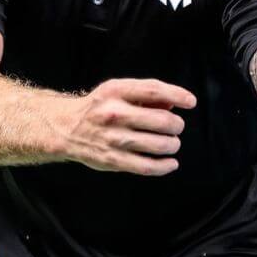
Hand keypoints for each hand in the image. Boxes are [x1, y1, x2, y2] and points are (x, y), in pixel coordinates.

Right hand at [54, 78, 196, 176]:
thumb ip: (146, 94)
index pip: (154, 90)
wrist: (65, 128)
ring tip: (172, 143)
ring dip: (173, 144)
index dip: (178, 95)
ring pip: (159, 144)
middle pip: (162, 120)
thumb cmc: (98, 108)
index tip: (191, 102)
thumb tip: (175, 101)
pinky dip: (165, 166)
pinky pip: (147, 166)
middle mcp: (114, 114)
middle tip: (176, 127)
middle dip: (177, 125)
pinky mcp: (113, 159)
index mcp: (115, 92)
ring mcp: (114, 139)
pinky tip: (170, 163)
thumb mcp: (117, 91)